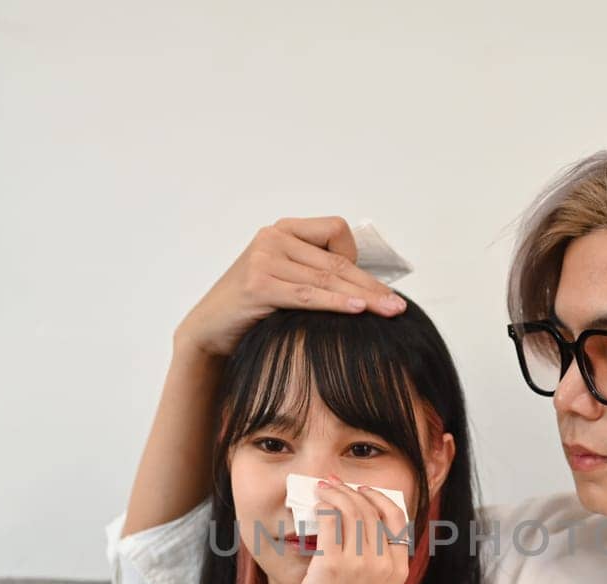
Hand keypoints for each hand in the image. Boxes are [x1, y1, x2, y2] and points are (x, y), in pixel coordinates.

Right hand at [174, 217, 406, 361]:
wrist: (208, 331)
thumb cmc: (252, 310)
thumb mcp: (284, 280)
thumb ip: (314, 272)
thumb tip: (364, 286)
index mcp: (282, 230)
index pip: (336, 230)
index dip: (354, 257)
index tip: (364, 288)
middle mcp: (272, 237)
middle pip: (336, 260)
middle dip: (371, 285)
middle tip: (397, 306)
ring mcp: (263, 258)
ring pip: (326, 278)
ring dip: (363, 298)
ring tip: (389, 312)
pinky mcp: (258, 285)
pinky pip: (308, 295)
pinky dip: (335, 303)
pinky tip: (358, 311)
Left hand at [290, 476, 411, 583]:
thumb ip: (375, 564)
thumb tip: (355, 526)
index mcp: (399, 569)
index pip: (398, 519)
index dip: (379, 498)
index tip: (362, 490)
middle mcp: (385, 563)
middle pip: (372, 510)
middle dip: (352, 490)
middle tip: (334, 483)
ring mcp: (361, 564)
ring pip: (352, 509)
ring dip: (336, 492)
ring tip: (322, 489)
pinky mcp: (334, 565)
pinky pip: (331, 520)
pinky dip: (323, 505)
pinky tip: (315, 503)